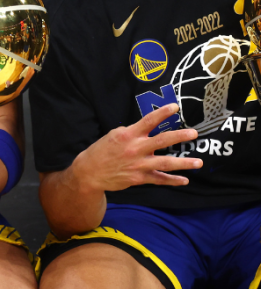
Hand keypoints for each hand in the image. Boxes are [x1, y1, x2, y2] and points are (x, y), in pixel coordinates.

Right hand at [72, 103, 201, 192]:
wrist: (89, 172)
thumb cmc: (101, 151)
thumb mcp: (114, 136)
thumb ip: (132, 133)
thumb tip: (147, 130)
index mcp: (128, 135)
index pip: (148, 121)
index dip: (162, 113)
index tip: (175, 107)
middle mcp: (135, 149)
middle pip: (162, 141)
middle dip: (179, 136)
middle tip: (194, 134)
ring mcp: (138, 164)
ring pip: (165, 163)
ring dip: (183, 163)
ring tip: (198, 162)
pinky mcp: (139, 178)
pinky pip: (159, 179)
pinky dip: (172, 180)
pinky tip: (184, 180)